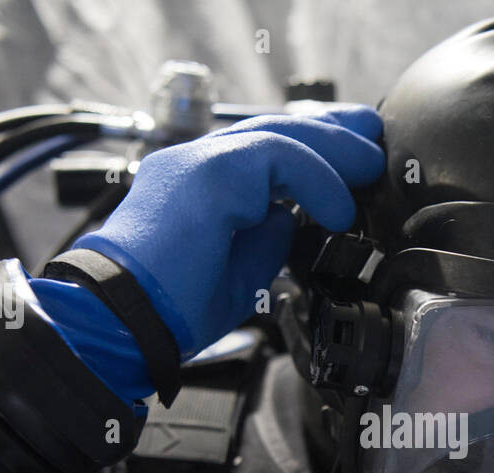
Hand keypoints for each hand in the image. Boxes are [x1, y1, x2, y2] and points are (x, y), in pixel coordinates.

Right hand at [32, 104, 384, 400]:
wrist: (121, 322)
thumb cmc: (168, 309)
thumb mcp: (239, 271)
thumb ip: (266, 237)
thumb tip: (295, 219)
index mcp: (200, 184)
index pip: (265, 149)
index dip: (314, 148)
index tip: (354, 159)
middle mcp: (195, 163)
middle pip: (275, 129)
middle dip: (332, 131)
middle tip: (373, 138)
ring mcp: (197, 162)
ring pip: (279, 134)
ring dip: (332, 151)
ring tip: (368, 170)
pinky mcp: (206, 173)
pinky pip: (277, 158)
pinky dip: (316, 180)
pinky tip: (336, 209)